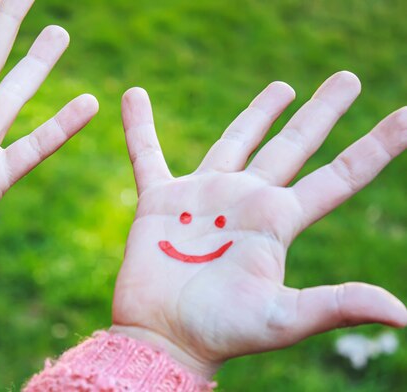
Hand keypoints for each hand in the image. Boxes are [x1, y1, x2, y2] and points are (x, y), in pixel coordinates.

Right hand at [111, 72, 406, 377]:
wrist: (161, 336)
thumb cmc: (219, 333)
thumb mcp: (281, 319)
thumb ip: (335, 306)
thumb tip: (404, 315)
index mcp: (278, 221)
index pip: (339, 177)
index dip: (377, 147)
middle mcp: (247, 201)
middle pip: (293, 145)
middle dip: (321, 112)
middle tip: (349, 80)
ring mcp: (204, 196)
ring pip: (235, 140)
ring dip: (257, 111)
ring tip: (283, 86)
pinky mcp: (160, 200)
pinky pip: (147, 154)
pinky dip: (140, 126)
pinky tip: (133, 95)